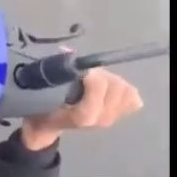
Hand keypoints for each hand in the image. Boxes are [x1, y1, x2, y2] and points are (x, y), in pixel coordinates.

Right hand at [20, 55, 143, 150]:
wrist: (47, 126)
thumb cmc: (44, 106)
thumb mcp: (45, 90)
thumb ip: (58, 72)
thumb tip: (67, 50)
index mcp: (83, 115)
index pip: (97, 90)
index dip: (92, 76)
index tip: (81, 69)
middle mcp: (101, 119)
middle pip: (116, 87)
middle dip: (101, 74)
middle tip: (86, 73)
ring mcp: (112, 119)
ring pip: (125, 89)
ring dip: (111, 80)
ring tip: (96, 80)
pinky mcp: (119, 117)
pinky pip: (133, 98)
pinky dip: (123, 89)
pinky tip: (108, 89)